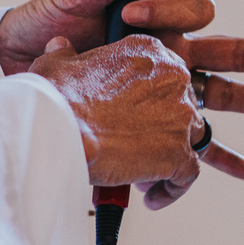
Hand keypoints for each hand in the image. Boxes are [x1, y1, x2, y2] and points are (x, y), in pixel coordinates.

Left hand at [0, 0, 243, 187]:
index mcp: (156, 21)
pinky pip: (191, 141)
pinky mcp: (149, 123)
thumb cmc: (37, 33)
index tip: (132, 17)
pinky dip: (218, 156)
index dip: (174, 12)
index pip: (195, 10)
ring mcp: (165, 89)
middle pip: (237, 54)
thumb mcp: (69, 1)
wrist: (6, 77)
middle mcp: (170, 54)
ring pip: (227, 98)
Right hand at [29, 34, 203, 208]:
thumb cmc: (53, 99)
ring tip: (142, 176)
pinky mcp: (180, 152)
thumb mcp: (57, 64)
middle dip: (162, 131)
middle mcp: (175, 78)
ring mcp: (181, 116)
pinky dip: (172, 188)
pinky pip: (188, 174)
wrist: (57, 130)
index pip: (166, 78)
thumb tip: (62, 46)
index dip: (152, 103)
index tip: (134, 118)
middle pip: (181, 108)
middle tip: (137, 149)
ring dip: (169, 159)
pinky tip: (152, 198)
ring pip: (189, 140)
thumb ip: (67, 55)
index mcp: (150, 52)